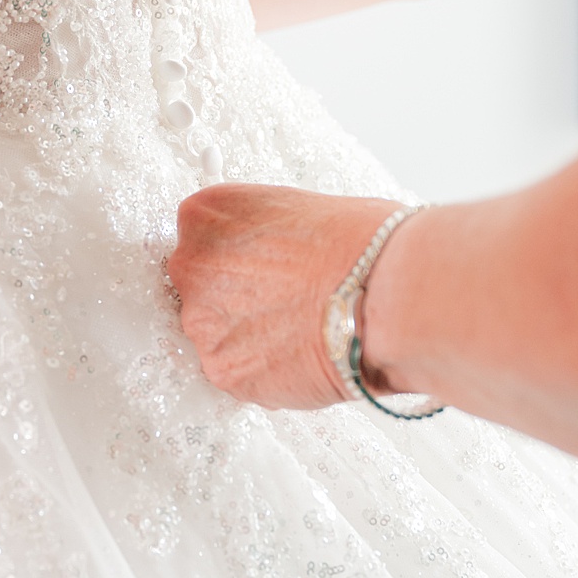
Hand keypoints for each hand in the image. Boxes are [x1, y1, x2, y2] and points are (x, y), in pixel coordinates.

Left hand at [167, 183, 400, 408]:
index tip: (261, 262)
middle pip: (202, 285)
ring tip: (299, 329)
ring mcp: (203, 323)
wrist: (385, 300)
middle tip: (285, 298)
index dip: (239, 252)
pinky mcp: (223, 371)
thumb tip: (271, 246)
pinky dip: (262, 369)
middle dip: (239, 294)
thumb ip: (263, 227)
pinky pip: (237, 371)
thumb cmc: (362, 247)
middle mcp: (192, 266)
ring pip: (218, 332)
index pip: (201, 234)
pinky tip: (300, 354)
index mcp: (207, 213)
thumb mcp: (301, 206)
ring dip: (248, 334)